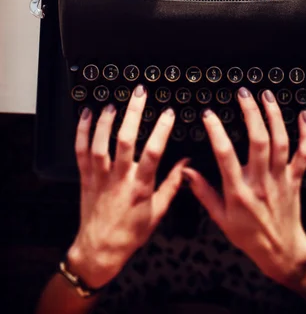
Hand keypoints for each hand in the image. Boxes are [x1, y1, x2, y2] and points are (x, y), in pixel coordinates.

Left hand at [67, 85, 187, 288]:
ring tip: (113, 103)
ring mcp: (100, 177)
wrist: (100, 250)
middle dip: (133, 114)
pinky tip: (86, 115)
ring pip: (100, 144)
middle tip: (139, 93)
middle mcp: (119, 179)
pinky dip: (81, 131)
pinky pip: (81, 151)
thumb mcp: (158, 211)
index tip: (168, 113)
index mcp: (140, 187)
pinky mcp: (85, 178)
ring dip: (105, 121)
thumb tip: (186, 163)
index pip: (154, 153)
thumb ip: (172, 184)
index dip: (161, 130)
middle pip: (125, 141)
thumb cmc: (130, 233)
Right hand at [183, 88, 305, 287]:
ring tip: (266, 95)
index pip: (225, 155)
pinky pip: (304, 153)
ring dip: (274, 116)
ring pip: (280, 141)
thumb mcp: (220, 219)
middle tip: (243, 93)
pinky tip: (303, 116)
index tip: (209, 114)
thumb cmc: (249, 236)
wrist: (282, 252)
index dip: (216, 131)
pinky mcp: (295, 179)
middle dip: (250, 113)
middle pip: (258, 140)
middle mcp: (261, 181)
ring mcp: (280, 178)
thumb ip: (203, 192)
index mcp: (239, 191)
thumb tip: (186, 171)